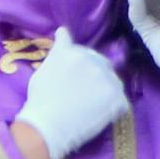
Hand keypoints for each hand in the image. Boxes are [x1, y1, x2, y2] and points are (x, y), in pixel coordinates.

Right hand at [17, 31, 131, 158]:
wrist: (46, 126)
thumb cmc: (39, 100)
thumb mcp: (42, 69)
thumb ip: (57, 52)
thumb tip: (62, 32)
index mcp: (72, 51)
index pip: (81, 50)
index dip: (79, 63)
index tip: (76, 75)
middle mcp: (92, 59)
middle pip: (101, 64)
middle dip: (94, 76)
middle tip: (82, 94)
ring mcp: (107, 77)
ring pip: (113, 81)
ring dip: (105, 91)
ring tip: (91, 106)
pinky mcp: (117, 96)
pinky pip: (120, 102)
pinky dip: (113, 109)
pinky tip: (99, 116)